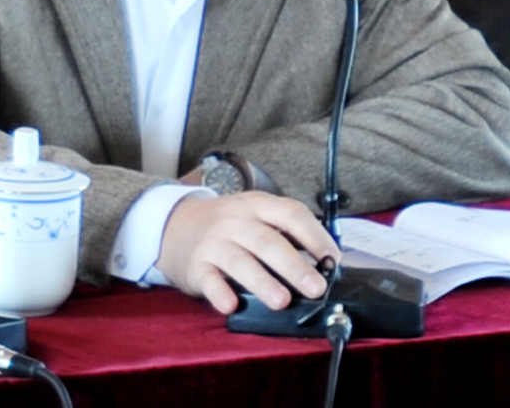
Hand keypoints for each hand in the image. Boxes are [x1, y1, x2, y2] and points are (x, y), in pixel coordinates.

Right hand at [158, 192, 340, 313]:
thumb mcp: (256, 216)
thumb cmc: (228, 226)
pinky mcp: (196, 265)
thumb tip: (322, 263)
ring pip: (241, 261)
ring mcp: (214, 242)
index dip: (315, 236)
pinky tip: (231, 305)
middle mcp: (236, 220)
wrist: (177, 225)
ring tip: (282, 301)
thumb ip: (285, 234)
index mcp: (258, 205)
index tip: (332, 259)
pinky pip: (209, 280)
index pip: (291, 214)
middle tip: (315, 287)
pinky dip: (220, 293)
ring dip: (263, 282)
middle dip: (294, 266)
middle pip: (268, 241)